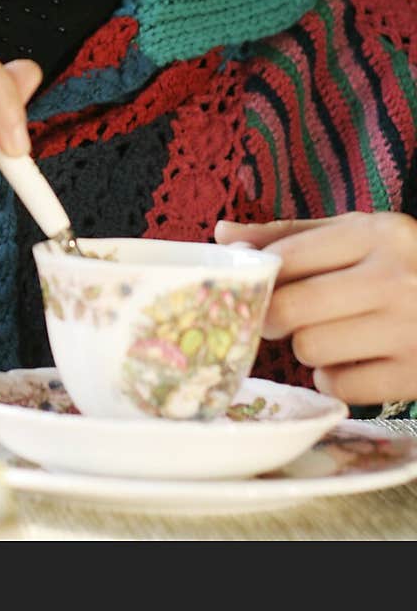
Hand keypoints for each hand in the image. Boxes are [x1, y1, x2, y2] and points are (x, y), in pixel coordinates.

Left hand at [215, 213, 416, 404]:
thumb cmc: (403, 266)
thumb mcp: (357, 235)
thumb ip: (291, 235)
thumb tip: (222, 233)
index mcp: (378, 233)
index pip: (289, 255)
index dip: (260, 276)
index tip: (254, 286)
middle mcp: (395, 278)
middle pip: (291, 308)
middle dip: (276, 317)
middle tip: (284, 317)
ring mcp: (410, 329)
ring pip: (310, 350)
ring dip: (309, 348)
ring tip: (334, 334)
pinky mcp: (416, 374)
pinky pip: (339, 386)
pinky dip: (336, 379)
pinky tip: (356, 360)